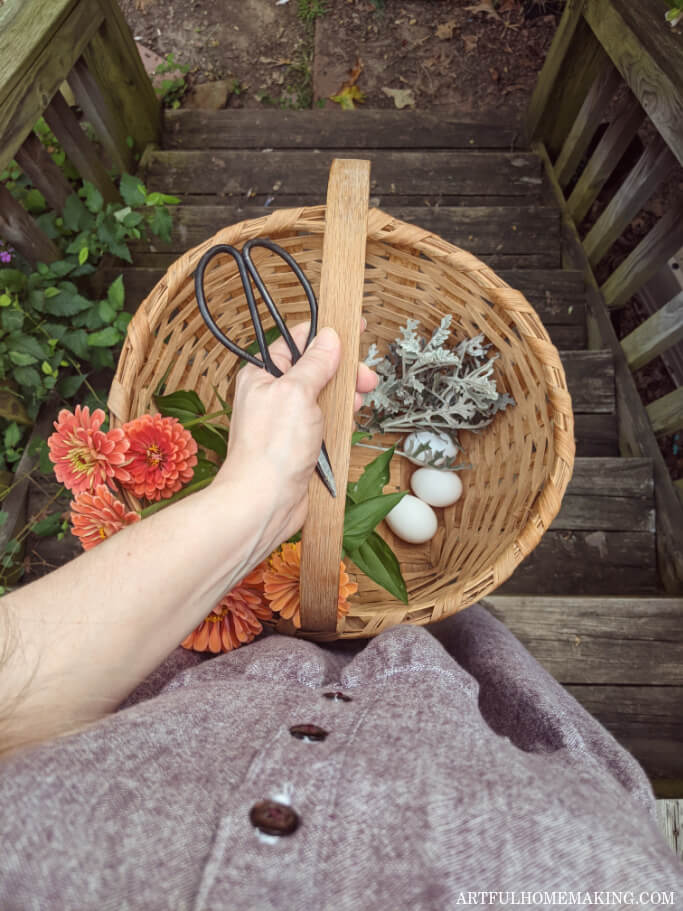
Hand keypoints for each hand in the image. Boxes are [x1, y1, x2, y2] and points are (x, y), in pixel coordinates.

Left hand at [216, 322, 376, 549]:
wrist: (265, 502)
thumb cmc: (270, 450)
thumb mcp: (297, 393)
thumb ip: (315, 363)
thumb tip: (329, 337)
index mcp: (264, 375)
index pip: (298, 342)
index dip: (327, 335)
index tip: (355, 330)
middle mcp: (274, 395)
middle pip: (318, 370)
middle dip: (344, 372)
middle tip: (364, 378)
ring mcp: (289, 421)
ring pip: (326, 397)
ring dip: (344, 399)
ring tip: (355, 405)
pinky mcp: (301, 444)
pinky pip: (327, 424)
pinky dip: (340, 423)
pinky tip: (347, 426)